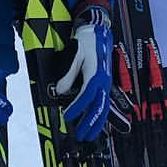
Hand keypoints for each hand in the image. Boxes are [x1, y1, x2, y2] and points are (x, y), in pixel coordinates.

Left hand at [56, 0, 113, 141]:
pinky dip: (100, 113)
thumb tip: (60, 91)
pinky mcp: (105, 82)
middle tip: (82, 136)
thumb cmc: (86, 42)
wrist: (98, 30)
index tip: (67, 116)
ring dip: (98, 122)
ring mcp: (106, 83)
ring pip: (104, 107)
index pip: (85, 97)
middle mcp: (103, 82)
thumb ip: (68, 75)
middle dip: (90, 123)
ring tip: (91, 134)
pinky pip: (104, 101)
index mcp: (96, 76)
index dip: (76, 108)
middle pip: (98, 108)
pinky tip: (96, 120)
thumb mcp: (74, 56)